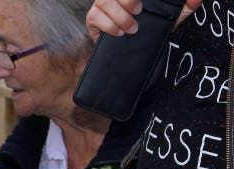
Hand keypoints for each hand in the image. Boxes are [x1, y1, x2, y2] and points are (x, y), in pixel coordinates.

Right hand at [86, 0, 202, 40]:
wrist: (137, 52)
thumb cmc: (155, 27)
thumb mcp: (176, 14)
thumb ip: (188, 5)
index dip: (131, 0)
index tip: (140, 8)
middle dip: (127, 0)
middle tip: (139, 12)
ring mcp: (103, 3)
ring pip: (104, 1)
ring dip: (119, 16)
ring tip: (132, 28)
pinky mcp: (94, 17)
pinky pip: (95, 16)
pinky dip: (108, 25)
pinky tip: (119, 33)